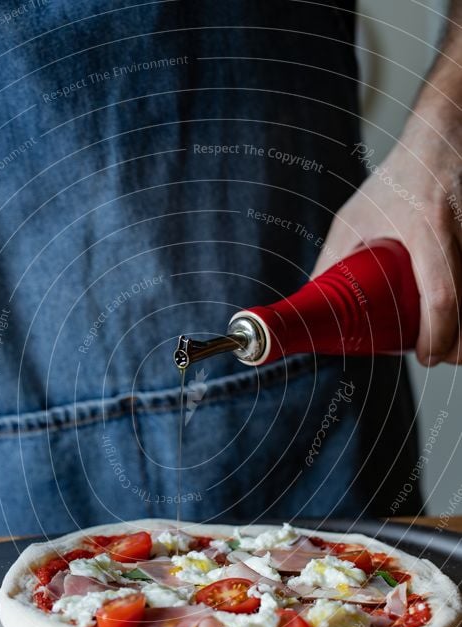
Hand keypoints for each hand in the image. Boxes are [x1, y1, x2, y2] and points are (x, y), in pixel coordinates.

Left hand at [312, 122, 461, 365]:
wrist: (440, 135)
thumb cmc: (395, 178)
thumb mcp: (353, 218)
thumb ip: (333, 260)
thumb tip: (313, 305)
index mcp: (424, 225)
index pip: (439, 293)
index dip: (437, 333)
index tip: (425, 355)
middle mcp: (458, 226)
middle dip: (461, 342)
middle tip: (444, 358)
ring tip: (455, 346)